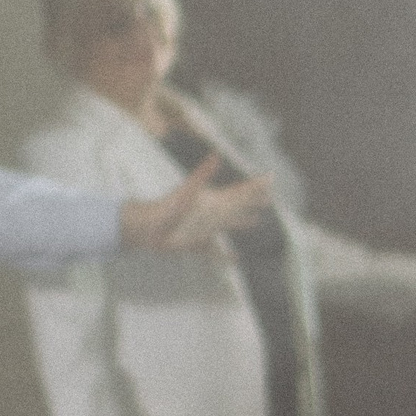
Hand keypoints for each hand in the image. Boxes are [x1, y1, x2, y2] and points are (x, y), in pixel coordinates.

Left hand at [120, 157, 273, 250]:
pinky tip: (235, 259)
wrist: (146, 228)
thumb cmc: (166, 208)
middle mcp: (211, 213)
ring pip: (229, 225)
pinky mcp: (196, 244)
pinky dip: (226, 255)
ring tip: (257, 221)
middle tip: (270, 197)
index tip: (270, 178)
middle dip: (253, 201)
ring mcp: (204, 229)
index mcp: (213, 200)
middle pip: (237, 206)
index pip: (239, 191)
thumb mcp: (187, 190)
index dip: (254, 186)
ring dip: (243, 222)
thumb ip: (202, 174)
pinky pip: (215, 251)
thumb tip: (216, 156)